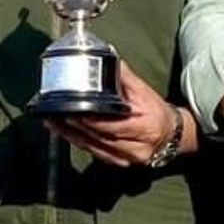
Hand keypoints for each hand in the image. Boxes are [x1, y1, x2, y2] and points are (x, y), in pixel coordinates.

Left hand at [48, 63, 181, 167]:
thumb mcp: (145, 91)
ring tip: (53, 124)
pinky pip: (94, 153)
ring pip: (94, 148)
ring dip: (71, 136)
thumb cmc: (156, 111)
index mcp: (145, 129)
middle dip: (76, 128)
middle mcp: (136, 149)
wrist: (169, 134)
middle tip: (56, 116)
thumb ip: (126, 78)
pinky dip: (78, 142)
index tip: (76, 112)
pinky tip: (64, 134)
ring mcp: (127, 159)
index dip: (94, 121)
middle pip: (101, 139)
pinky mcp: (118, 162)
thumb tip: (111, 61)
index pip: (115, 127)